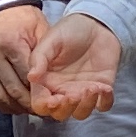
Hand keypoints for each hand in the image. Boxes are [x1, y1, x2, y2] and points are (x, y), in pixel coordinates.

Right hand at [0, 3, 48, 113]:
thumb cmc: (22, 17)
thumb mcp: (39, 28)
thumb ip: (45, 54)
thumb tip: (51, 81)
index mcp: (11, 43)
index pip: (27, 76)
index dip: (39, 92)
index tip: (50, 101)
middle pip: (12, 89)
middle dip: (28, 103)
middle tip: (41, 110)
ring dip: (13, 106)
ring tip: (27, 110)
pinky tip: (11, 106)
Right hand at [23, 8, 121, 122]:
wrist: (97, 23)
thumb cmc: (70, 29)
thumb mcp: (51, 38)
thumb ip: (39, 57)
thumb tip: (31, 77)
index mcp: (46, 81)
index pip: (41, 102)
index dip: (45, 106)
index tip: (53, 99)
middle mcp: (62, 89)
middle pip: (59, 113)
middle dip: (66, 108)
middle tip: (73, 94)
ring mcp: (82, 91)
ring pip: (80, 113)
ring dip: (85, 105)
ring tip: (91, 87)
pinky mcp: (101, 89)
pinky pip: (103, 105)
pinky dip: (104, 102)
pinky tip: (105, 88)